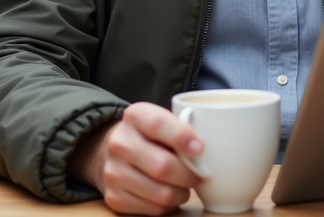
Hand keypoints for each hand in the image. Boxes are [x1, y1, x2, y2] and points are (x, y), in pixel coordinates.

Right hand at [68, 102, 204, 214]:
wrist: (115, 151)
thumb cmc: (151, 136)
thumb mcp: (164, 120)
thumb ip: (184, 127)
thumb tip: (210, 150)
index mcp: (134, 116)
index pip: (157, 124)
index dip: (182, 137)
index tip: (200, 149)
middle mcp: (119, 142)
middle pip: (162, 165)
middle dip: (190, 175)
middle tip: (201, 175)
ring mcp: (113, 171)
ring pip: (161, 193)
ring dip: (182, 193)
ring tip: (185, 185)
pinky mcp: (113, 196)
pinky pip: (153, 209)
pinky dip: (168, 205)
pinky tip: (168, 193)